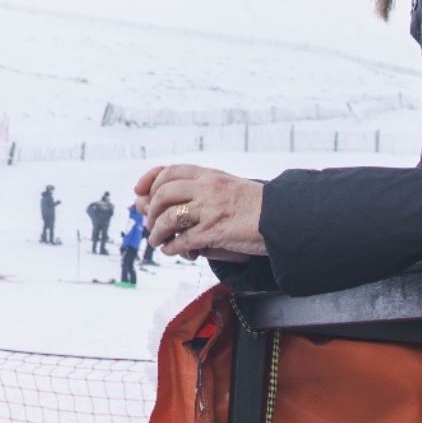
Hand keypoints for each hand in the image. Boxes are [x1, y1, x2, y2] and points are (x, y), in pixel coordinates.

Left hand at [134, 163, 267, 261]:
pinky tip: (171, 251)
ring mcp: (209, 209)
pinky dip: (172, 247)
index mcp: (210, 175)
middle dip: (150, 209)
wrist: (282, 217)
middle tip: (149, 222)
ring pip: (168, 218)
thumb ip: (205, 188)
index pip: (170, 171)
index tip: (139, 191)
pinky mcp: (214, 231)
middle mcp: (207, 188)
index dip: (150, 180)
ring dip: (157, 232)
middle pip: (163, 193)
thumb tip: (177, 196)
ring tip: (156, 241)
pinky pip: (182, 240)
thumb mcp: (229, 186)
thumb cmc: (257, 205)